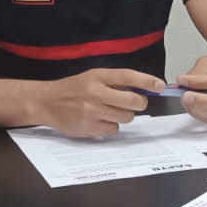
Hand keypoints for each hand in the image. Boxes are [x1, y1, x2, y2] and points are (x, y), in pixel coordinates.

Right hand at [39, 68, 162, 137]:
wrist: (47, 102)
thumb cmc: (73, 88)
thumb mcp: (93, 76)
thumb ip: (115, 81)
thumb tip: (143, 87)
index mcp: (98, 76)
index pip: (129, 76)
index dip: (148, 81)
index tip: (160, 86)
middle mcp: (96, 92)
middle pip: (133, 101)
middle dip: (138, 103)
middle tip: (132, 103)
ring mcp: (92, 111)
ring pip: (126, 117)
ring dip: (124, 115)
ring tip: (111, 111)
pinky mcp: (88, 128)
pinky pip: (114, 130)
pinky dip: (111, 126)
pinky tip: (101, 120)